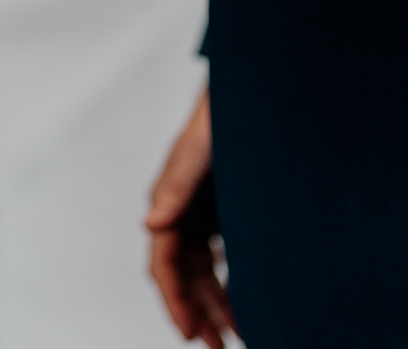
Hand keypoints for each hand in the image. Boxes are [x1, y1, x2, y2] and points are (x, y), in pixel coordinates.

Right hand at [146, 90, 234, 347]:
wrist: (256, 85)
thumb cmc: (224, 112)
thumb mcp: (200, 148)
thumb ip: (176, 184)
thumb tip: (150, 224)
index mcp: (170, 198)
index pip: (164, 262)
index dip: (174, 300)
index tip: (190, 333)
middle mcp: (184, 208)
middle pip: (183, 273)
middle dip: (198, 311)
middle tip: (218, 346)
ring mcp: (206, 209)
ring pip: (203, 268)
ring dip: (215, 301)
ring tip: (235, 334)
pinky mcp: (228, 207)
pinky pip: (222, 254)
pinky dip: (232, 279)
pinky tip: (248, 298)